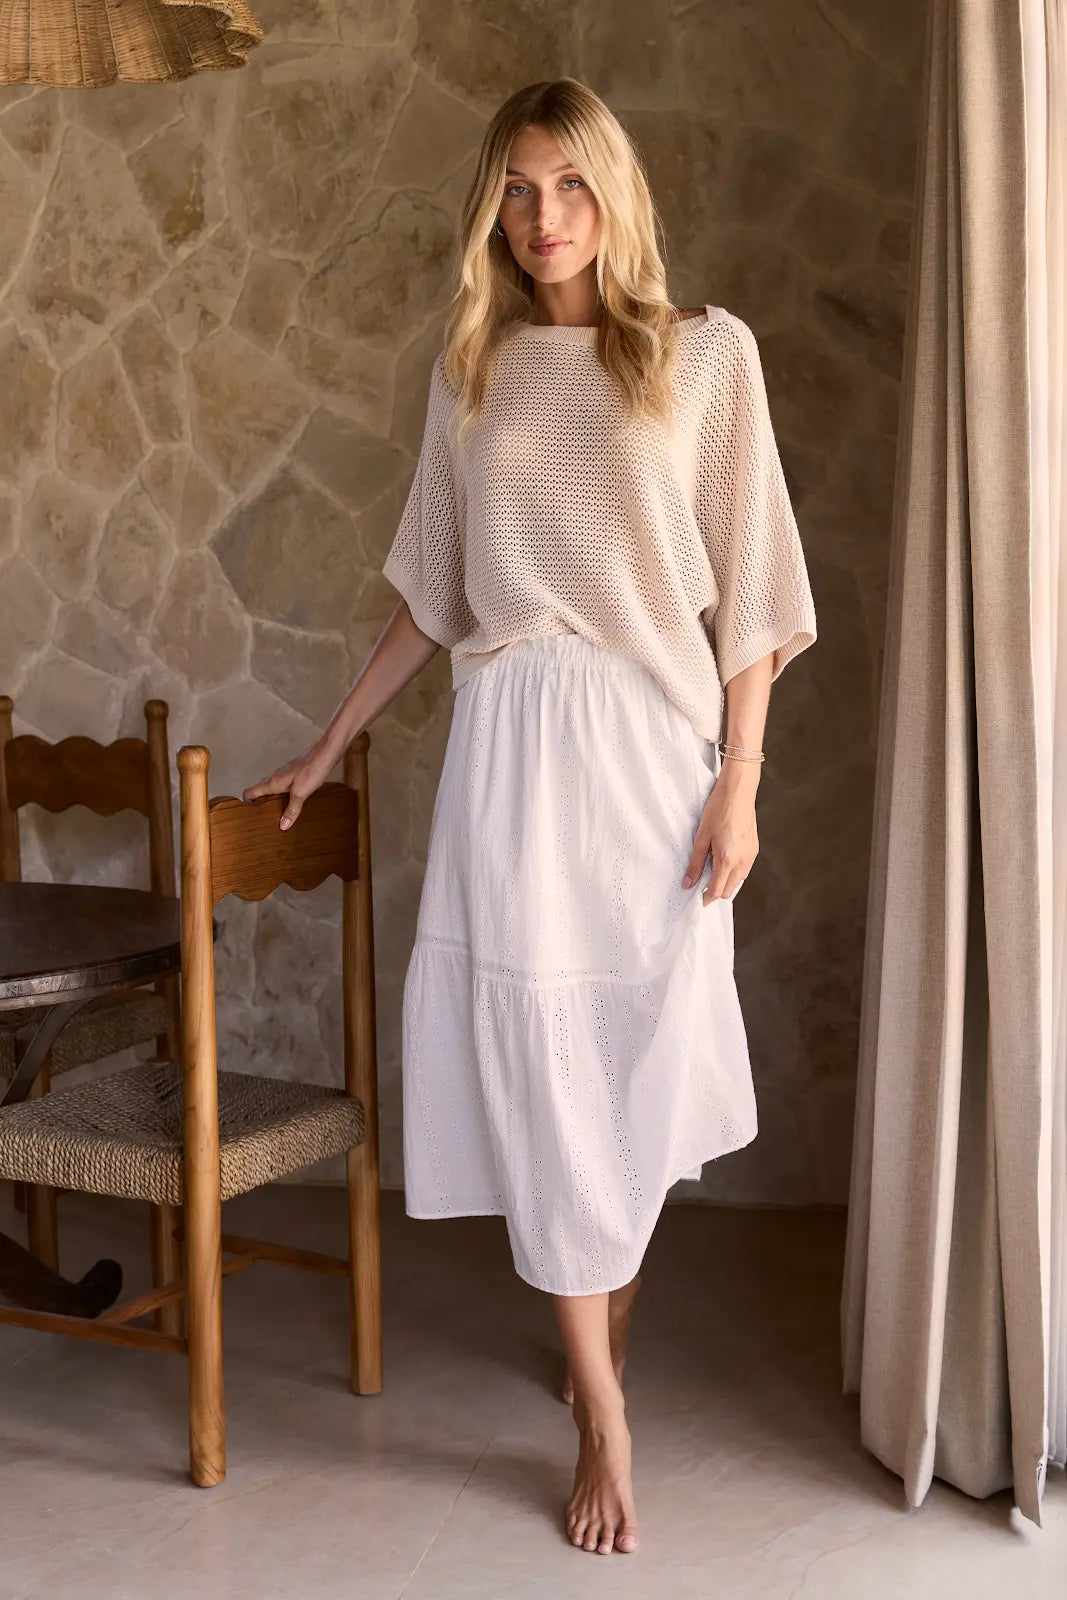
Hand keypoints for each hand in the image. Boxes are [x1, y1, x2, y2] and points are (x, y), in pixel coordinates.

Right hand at [242, 737, 339, 830]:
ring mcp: (284, 774)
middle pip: (259, 791)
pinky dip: (283, 795)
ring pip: (271, 788)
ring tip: (278, 813)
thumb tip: (282, 825)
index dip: (246, 803)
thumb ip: (291, 810)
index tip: (251, 815)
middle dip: (259, 804)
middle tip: (265, 818)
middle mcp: (275, 777)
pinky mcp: (294, 773)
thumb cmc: (312, 770)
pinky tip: (293, 802)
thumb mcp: (301, 794)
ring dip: (272, 800)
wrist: (326, 753)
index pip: (249, 792)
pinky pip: (282, 786)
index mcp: (272, 783)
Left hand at [681, 764, 758, 904]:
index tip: (698, 900)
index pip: (717, 891)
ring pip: (738, 881)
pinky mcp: (754, 849)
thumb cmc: (718, 810)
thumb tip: (688, 883)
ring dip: (725, 881)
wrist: (738, 792)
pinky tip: (724, 859)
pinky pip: (744, 870)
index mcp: (727, 860)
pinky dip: (734, 872)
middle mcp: (742, 862)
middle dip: (715, 891)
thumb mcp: (701, 838)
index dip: (706, 898)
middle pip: (728, 890)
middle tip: (701, 882)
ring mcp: (751, 856)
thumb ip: (695, 863)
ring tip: (712, 868)